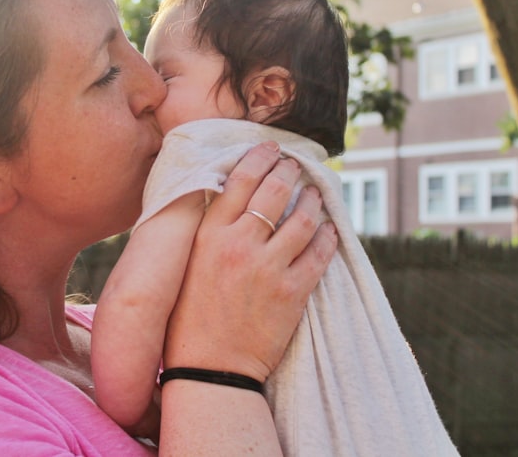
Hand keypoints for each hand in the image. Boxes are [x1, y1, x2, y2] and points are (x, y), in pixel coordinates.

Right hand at [163, 142, 337, 382]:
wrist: (210, 368)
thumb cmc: (189, 318)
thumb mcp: (187, 264)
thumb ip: (208, 231)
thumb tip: (227, 198)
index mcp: (208, 236)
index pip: (239, 180)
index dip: (259, 158)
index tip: (270, 149)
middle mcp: (238, 245)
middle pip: (274, 190)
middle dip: (289, 171)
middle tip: (295, 166)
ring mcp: (267, 268)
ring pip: (303, 218)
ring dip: (313, 199)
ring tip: (315, 193)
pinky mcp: (292, 292)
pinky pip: (319, 254)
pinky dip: (328, 236)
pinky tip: (330, 228)